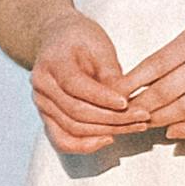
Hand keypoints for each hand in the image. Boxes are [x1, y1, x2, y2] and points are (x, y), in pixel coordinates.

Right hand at [25, 11, 146, 156]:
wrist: (58, 39)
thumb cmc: (81, 39)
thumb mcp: (99, 46)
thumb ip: (109, 73)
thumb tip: (124, 103)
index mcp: (52, 63)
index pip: (76, 86)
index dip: (102, 97)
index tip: (127, 103)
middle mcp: (42, 87)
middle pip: (76, 112)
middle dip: (112, 118)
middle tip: (143, 117)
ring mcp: (42, 105)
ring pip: (72, 129)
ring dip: (106, 131)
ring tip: (135, 126)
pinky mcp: (48, 118)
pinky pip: (63, 140)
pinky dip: (85, 145)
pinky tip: (109, 139)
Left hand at [119, 4, 184, 152]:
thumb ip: (179, 52)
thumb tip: (146, 77)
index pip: (155, 63)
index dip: (131, 83)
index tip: (114, 94)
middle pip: (166, 89)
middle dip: (141, 106)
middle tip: (124, 116)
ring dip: (161, 119)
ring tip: (145, 124)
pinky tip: (175, 132)